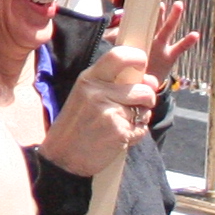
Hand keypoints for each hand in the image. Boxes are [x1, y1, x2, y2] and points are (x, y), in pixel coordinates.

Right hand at [37, 10, 185, 177]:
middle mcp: (99, 92)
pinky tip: (118, 137)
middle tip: (133, 106)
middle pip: (143, 89)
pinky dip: (135, 134)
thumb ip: (117, 84)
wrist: (63, 157)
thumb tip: (152, 82)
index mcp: (89, 79)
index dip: (138, 58)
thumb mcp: (87, 95)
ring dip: (141, 117)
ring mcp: (110, 112)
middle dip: (147, 99)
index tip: (142, 64)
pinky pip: (142, 128)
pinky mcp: (119, 132)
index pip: (119, 56)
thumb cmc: (77, 125)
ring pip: (145, 110)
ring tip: (120, 123)